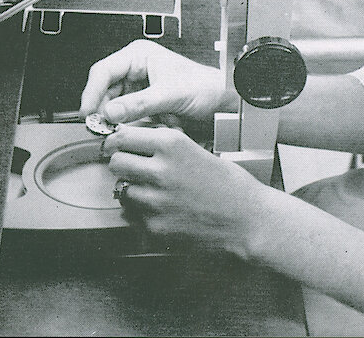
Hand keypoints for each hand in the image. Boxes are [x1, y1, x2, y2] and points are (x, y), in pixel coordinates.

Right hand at [79, 39, 237, 124]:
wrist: (221, 101)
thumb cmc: (203, 85)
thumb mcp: (170, 93)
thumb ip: (139, 103)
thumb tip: (110, 112)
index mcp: (139, 55)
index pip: (103, 71)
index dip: (91, 92)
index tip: (87, 112)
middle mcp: (135, 69)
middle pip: (104, 90)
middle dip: (102, 110)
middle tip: (100, 129)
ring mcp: (138, 87)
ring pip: (113, 106)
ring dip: (116, 120)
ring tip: (120, 131)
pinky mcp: (142, 104)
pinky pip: (125, 116)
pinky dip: (128, 125)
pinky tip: (134, 130)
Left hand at [103, 124, 265, 254]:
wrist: (246, 219)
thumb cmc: (227, 183)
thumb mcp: (194, 148)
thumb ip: (164, 144)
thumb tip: (134, 141)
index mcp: (170, 144)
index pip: (122, 137)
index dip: (118, 141)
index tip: (118, 145)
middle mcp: (159, 170)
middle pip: (116, 163)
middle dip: (122, 164)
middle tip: (133, 167)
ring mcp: (155, 201)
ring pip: (121, 190)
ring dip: (132, 189)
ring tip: (153, 190)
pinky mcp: (155, 227)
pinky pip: (133, 215)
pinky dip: (142, 212)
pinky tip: (162, 209)